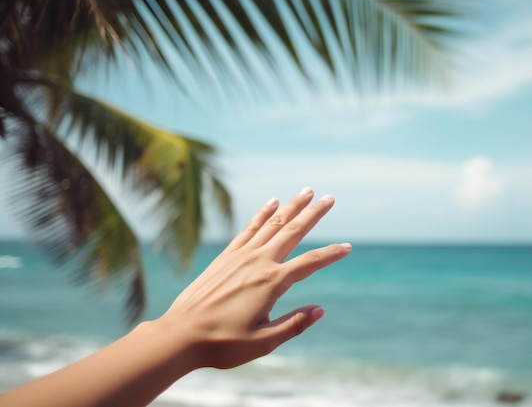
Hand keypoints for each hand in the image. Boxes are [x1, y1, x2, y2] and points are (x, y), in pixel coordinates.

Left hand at [159, 187, 351, 368]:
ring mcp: (240, 256)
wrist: (180, 335)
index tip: (347, 247)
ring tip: (307, 191)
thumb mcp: (264, 342)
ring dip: (291, 206)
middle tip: (330, 198)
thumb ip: (294, 324)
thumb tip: (320, 310)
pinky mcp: (225, 256)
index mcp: (272, 283)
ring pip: (272, 223)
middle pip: (293, 231)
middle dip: (313, 213)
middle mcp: (259, 262)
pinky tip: (272, 202)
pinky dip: (262, 213)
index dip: (331, 254)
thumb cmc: (222, 343)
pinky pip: (249, 228)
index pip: (310, 263)